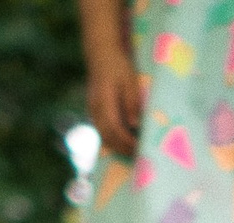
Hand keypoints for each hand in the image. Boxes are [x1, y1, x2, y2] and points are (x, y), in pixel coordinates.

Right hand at [81, 6, 143, 159]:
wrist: (101, 54)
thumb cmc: (119, 66)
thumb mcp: (130, 82)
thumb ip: (132, 103)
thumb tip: (135, 126)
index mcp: (104, 102)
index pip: (115, 130)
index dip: (128, 143)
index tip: (141, 150)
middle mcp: (95, 109)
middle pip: (108, 137)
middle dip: (123, 149)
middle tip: (140, 156)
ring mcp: (92, 110)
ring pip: (103, 136)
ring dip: (117, 147)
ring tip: (133, 152)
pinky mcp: (94, 110)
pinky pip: (102, 130)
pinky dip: (112, 139)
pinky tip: (124, 142)